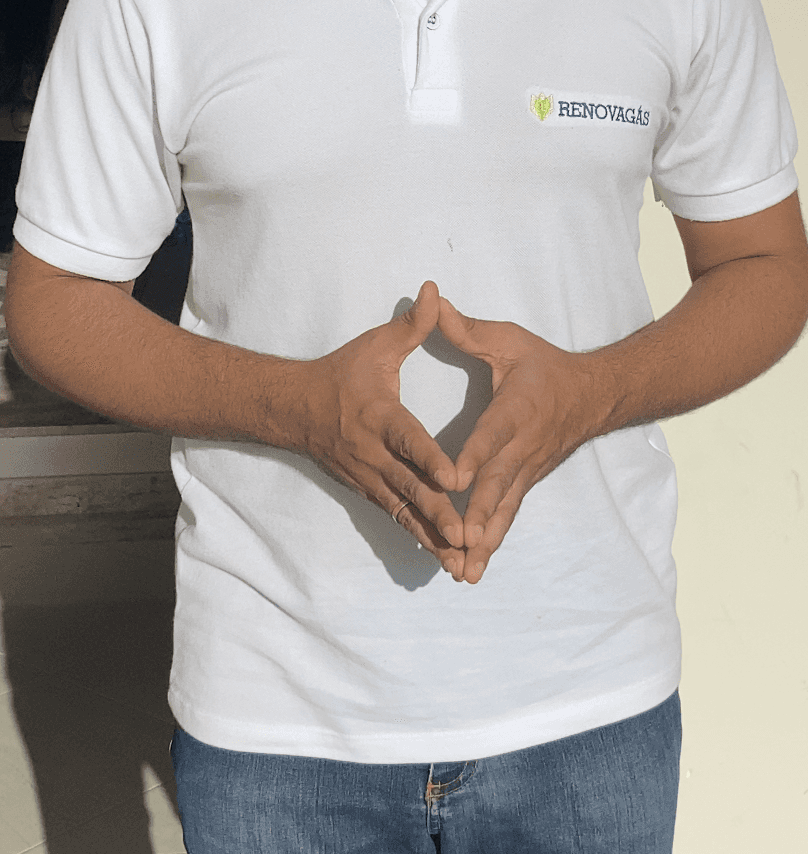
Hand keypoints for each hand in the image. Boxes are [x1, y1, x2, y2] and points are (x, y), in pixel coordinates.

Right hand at [307, 282, 463, 569]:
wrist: (295, 409)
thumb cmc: (342, 373)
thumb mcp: (375, 346)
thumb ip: (412, 325)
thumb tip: (434, 291)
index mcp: (379, 418)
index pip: (408, 441)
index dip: (431, 459)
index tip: (456, 478)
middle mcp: (373, 454)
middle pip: (410, 488)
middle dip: (439, 514)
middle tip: (466, 536)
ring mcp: (369, 478)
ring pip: (405, 513)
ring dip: (432, 537)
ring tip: (460, 562)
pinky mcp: (369, 491)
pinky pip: (397, 519)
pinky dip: (420, 538)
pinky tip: (443, 558)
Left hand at [437, 296, 605, 583]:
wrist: (593, 395)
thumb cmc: (544, 365)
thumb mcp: (509, 340)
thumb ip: (468, 330)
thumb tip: (432, 303)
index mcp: (516, 409)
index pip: (493, 434)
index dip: (476, 455)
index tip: (456, 477)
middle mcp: (523, 447)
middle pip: (499, 485)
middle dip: (478, 514)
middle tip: (459, 541)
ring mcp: (527, 471)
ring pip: (503, 510)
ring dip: (484, 542)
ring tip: (464, 572)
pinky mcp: (526, 484)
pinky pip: (506, 516)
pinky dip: (491, 543)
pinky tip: (473, 568)